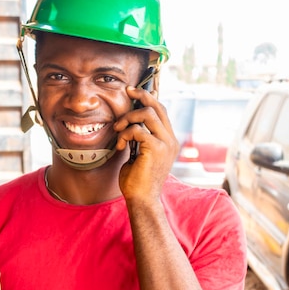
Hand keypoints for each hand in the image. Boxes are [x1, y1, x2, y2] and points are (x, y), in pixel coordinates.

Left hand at [114, 86, 178, 200]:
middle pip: (158, 106)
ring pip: (148, 114)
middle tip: (126, 92)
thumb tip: (129, 122)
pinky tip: (120, 145)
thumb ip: (139, 138)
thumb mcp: (139, 153)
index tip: (133, 90)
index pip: (161, 110)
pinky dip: (125, 133)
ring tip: (118, 129)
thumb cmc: (137, 179)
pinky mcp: (156, 149)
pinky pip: (138, 130)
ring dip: (128, 118)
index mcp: (168, 139)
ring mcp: (165, 144)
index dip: (148, 97)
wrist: (141, 199)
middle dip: (141, 95)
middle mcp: (170, 139)